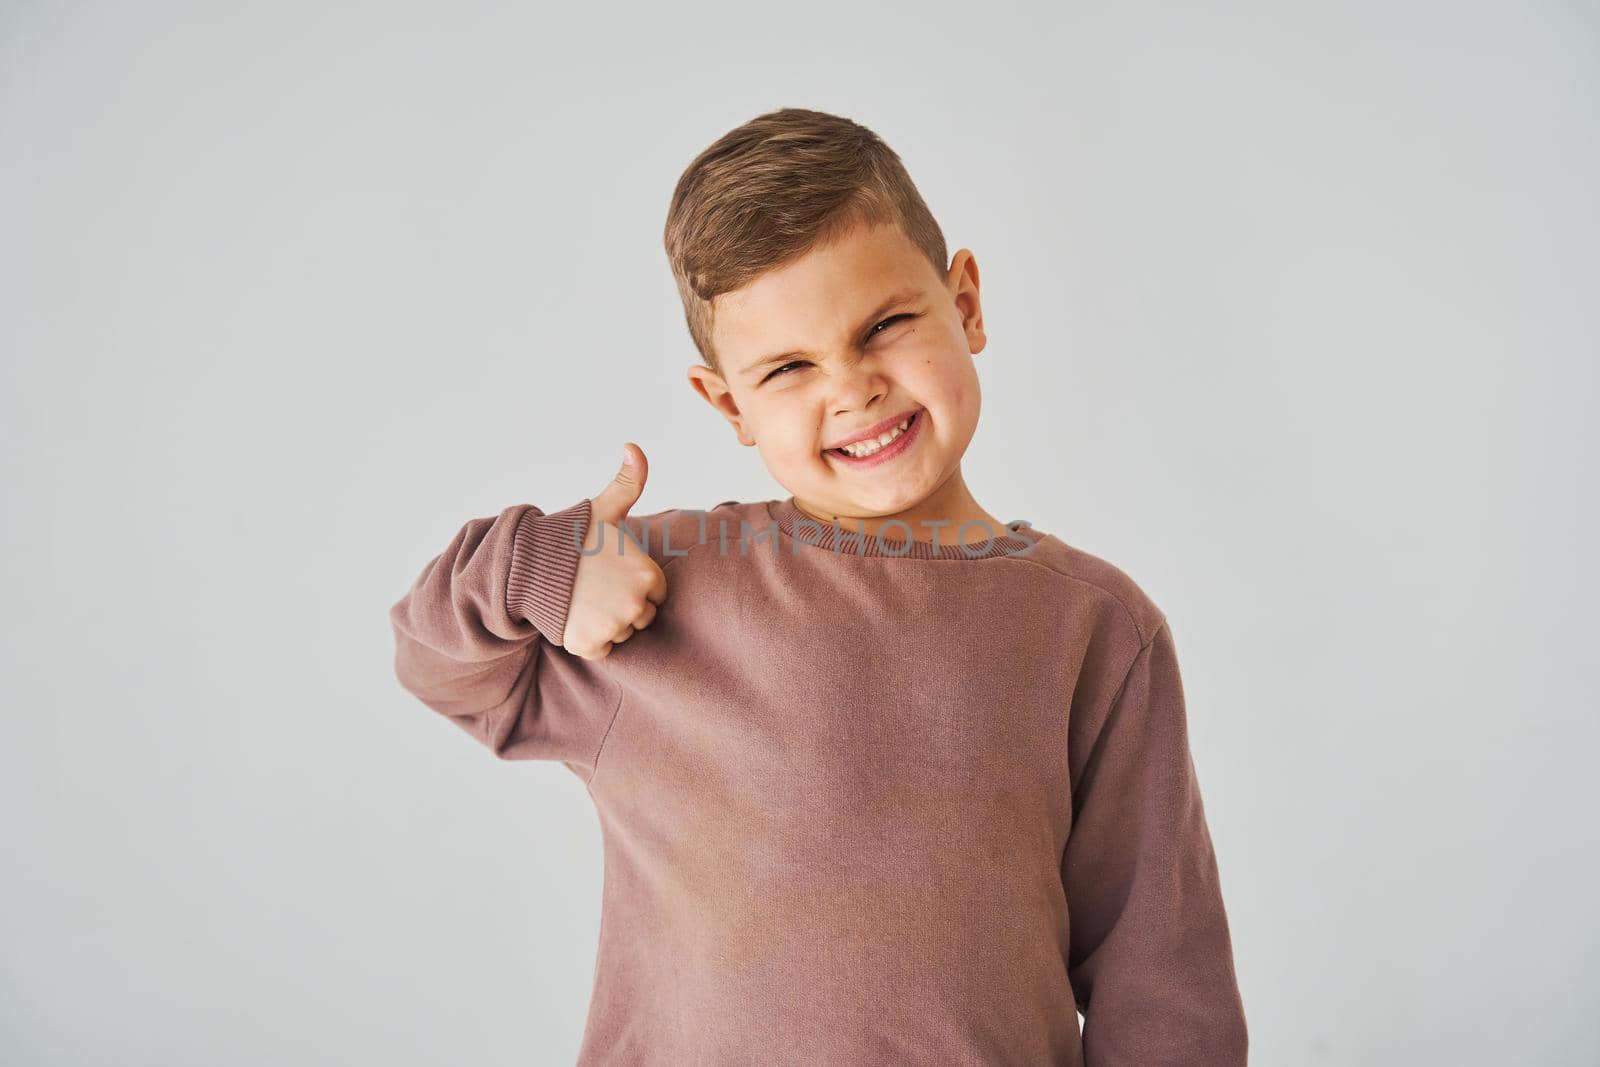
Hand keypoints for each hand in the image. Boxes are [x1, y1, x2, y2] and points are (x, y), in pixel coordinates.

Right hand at [560, 443, 667, 658]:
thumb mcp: (604, 508)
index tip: (610, 572)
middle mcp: (635, 604)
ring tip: (583, 599)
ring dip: (606, 623)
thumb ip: (629, 482)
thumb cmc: (571, 537)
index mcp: (647, 574)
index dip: (633, 584)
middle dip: (623, 605)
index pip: (655, 594)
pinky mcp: (589, 645)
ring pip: (622, 634)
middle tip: (595, 586)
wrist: (526, 564)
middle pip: (641, 617)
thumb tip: (633, 446)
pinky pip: (602, 651)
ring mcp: (612, 626)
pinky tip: (575, 616)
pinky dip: (589, 641)